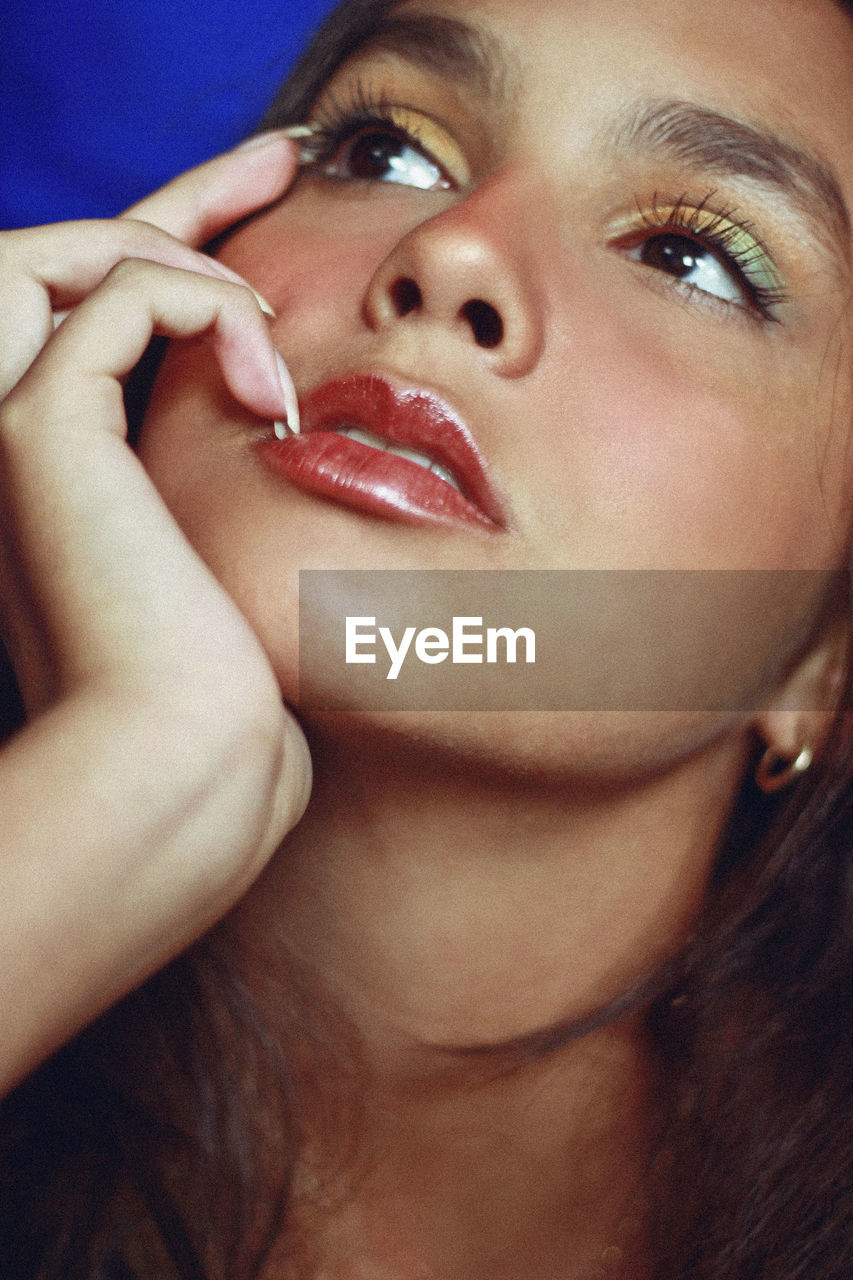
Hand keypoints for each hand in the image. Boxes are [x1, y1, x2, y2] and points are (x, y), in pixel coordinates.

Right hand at [0, 136, 311, 1093]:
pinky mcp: (39, 436)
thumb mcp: (253, 601)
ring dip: (193, 254)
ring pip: (83, 258)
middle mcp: (37, 447)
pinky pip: (116, 299)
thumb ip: (266, 531)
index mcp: (86, 483)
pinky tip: (276, 391)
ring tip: (282, 308)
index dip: (190, 265)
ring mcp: (24, 436)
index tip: (280, 226)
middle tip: (284, 160)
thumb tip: (352, 492)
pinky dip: (203, 313)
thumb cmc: (235, 720)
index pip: (114, 329)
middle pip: (84, 262)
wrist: (182, 782)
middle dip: (184, 203)